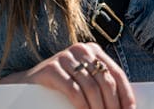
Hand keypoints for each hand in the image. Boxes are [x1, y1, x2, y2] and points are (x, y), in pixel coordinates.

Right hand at [8, 42, 134, 108]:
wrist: (27, 84)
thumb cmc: (62, 85)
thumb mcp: (84, 81)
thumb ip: (101, 85)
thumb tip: (125, 107)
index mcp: (94, 51)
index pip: (117, 73)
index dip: (126, 95)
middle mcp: (82, 50)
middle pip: (105, 81)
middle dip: (113, 105)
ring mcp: (65, 57)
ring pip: (91, 87)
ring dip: (98, 108)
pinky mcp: (51, 68)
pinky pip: (73, 90)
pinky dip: (82, 106)